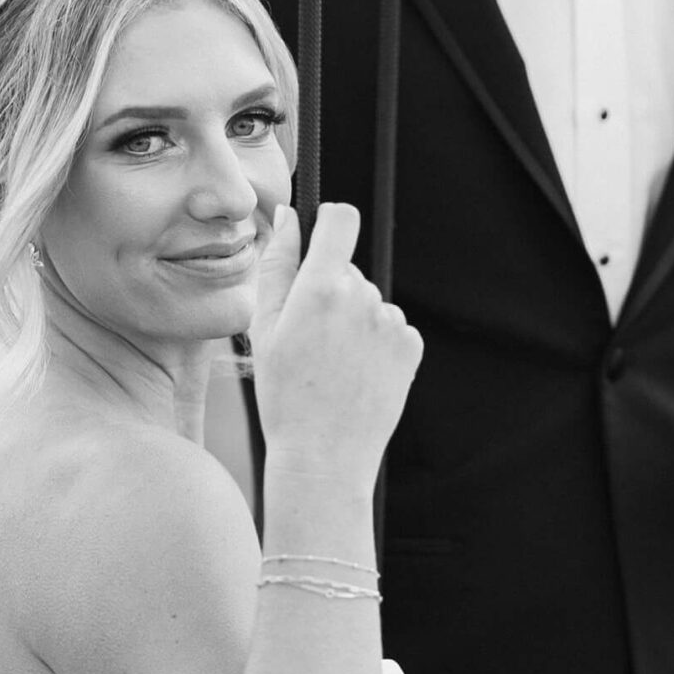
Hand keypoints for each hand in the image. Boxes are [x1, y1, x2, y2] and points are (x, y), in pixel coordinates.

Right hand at [250, 203, 422, 476]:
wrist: (324, 455)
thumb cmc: (284, 395)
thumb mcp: (263, 328)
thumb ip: (277, 264)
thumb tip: (289, 217)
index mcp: (322, 288)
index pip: (341, 219)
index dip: (329, 222)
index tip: (320, 240)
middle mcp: (363, 299)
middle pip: (349, 269)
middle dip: (329, 290)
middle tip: (310, 340)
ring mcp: (392, 323)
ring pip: (369, 301)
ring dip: (353, 320)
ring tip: (332, 365)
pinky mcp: (411, 347)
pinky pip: (391, 327)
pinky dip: (375, 343)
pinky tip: (356, 374)